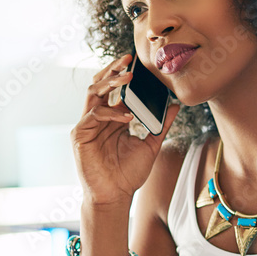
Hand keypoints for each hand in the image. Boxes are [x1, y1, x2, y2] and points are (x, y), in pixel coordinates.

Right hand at [71, 53, 179, 205]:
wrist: (115, 196)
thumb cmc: (129, 174)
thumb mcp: (151, 145)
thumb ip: (162, 125)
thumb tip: (176, 105)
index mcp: (113, 118)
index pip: (115, 90)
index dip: (124, 75)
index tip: (139, 64)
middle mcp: (98, 118)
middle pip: (100, 85)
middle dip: (113, 70)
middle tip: (128, 59)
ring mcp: (87, 125)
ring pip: (92, 93)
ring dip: (109, 83)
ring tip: (127, 78)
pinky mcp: (80, 135)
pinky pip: (93, 116)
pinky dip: (110, 113)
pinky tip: (126, 117)